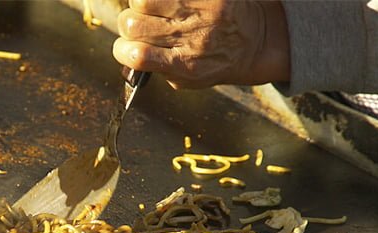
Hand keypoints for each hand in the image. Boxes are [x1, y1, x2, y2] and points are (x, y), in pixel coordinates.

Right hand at [113, 0, 289, 88]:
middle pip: (133, 24)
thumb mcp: (188, 80)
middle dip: (128, 25)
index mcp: (184, 65)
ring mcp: (199, 10)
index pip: (137, 55)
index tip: (126, 49)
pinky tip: (164, 3)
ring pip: (143, 0)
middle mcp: (190, 36)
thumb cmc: (216, 62)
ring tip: (151, 9)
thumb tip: (127, 57)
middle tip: (140, 26)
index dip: (122, 50)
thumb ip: (158, 70)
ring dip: (140, 4)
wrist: (255, 41)